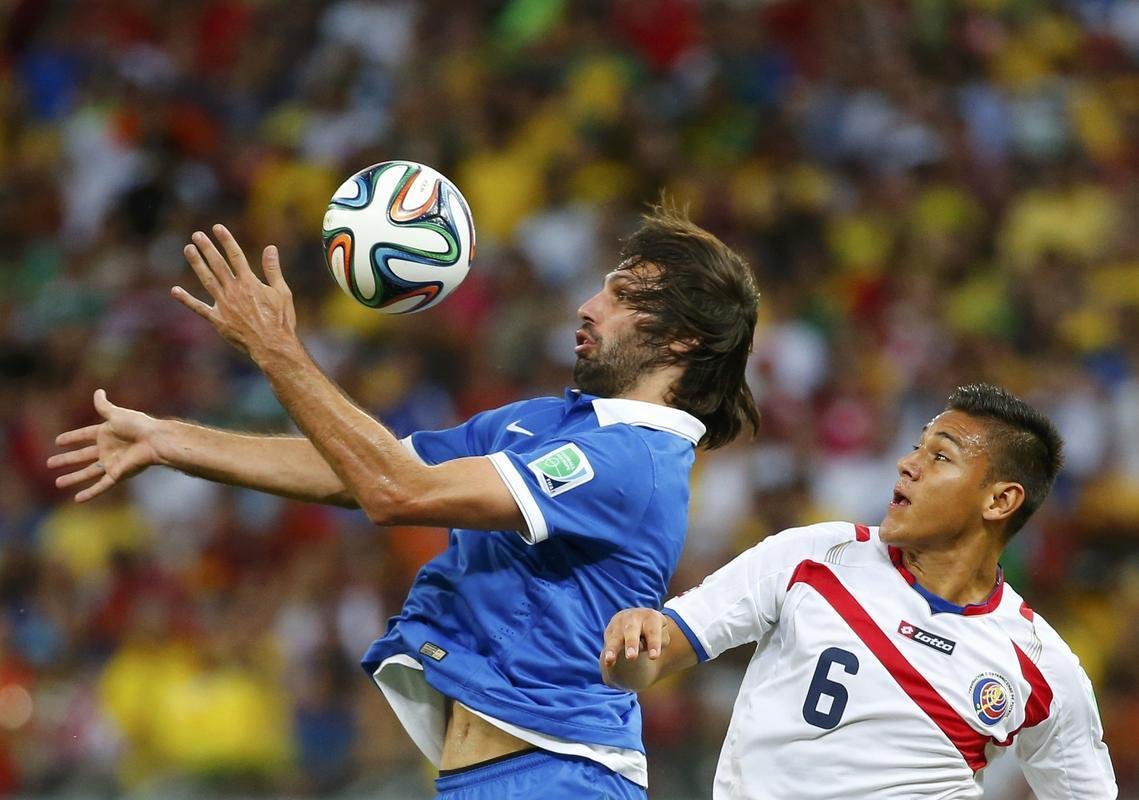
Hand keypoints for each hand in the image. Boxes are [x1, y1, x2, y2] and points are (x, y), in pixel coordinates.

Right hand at [47, 390, 161, 501]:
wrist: (154, 440)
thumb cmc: (138, 425)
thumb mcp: (116, 414)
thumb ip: (104, 406)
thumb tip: (98, 391)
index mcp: (106, 433)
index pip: (84, 435)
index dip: (72, 438)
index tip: (58, 441)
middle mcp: (107, 449)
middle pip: (82, 456)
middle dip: (66, 460)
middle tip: (49, 463)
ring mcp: (112, 463)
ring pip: (87, 473)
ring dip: (73, 478)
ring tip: (57, 482)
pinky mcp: (117, 474)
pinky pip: (101, 486)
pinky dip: (90, 493)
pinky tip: (77, 499)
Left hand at [173, 224, 296, 362]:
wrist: (272, 345)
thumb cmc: (281, 320)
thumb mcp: (282, 292)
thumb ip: (273, 270)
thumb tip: (270, 248)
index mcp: (250, 283)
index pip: (236, 256)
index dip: (226, 240)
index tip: (217, 228)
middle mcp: (234, 290)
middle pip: (218, 264)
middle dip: (206, 248)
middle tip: (197, 235)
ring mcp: (224, 304)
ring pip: (207, 279)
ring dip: (196, 264)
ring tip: (188, 249)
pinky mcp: (217, 320)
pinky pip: (199, 308)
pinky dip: (186, 300)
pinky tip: (175, 290)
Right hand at [601, 607, 670, 666]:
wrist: (637, 618)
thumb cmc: (653, 631)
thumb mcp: (662, 634)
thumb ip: (660, 641)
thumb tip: (648, 648)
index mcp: (650, 617)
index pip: (653, 631)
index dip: (653, 644)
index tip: (653, 657)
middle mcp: (634, 618)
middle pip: (632, 631)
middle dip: (631, 644)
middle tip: (631, 657)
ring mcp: (620, 624)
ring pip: (616, 637)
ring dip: (613, 649)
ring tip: (610, 659)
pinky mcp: (610, 631)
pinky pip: (608, 643)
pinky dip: (607, 653)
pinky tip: (608, 662)